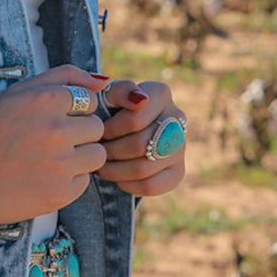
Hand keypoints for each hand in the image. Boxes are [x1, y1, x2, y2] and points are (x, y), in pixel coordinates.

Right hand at [0, 66, 108, 227]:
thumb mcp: (17, 92)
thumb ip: (62, 77)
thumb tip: (102, 81)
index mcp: (45, 100)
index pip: (88, 100)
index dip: (72, 111)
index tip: (50, 120)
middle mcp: (56, 130)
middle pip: (97, 127)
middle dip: (79, 133)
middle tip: (49, 142)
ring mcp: (60, 164)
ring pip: (97, 155)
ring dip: (80, 157)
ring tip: (50, 160)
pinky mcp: (60, 193)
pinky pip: (84, 182)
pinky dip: (68, 180)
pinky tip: (42, 177)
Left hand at [96, 78, 186, 196]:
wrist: (122, 126)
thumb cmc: (111, 107)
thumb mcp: (109, 93)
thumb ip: (121, 90)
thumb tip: (140, 100)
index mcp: (160, 94)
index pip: (135, 120)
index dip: (110, 130)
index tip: (97, 131)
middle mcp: (177, 118)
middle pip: (139, 145)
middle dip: (110, 151)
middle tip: (96, 152)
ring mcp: (181, 146)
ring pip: (143, 168)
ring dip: (114, 170)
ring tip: (101, 166)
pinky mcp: (177, 171)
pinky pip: (151, 186)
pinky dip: (127, 184)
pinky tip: (117, 177)